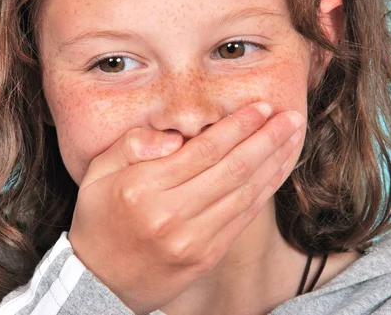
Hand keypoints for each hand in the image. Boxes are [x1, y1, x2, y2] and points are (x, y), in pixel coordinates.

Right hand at [67, 102, 303, 313]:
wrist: (100, 282)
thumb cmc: (99, 220)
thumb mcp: (97, 174)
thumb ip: (132, 146)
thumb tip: (173, 137)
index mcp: (143, 189)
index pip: (203, 150)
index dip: (237, 126)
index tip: (260, 108)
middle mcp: (171, 215)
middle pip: (232, 169)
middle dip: (267, 139)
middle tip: (290, 117)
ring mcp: (193, 239)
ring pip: (245, 193)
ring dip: (274, 162)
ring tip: (293, 138)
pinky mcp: (206, 255)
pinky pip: (244, 217)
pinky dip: (265, 191)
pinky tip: (277, 170)